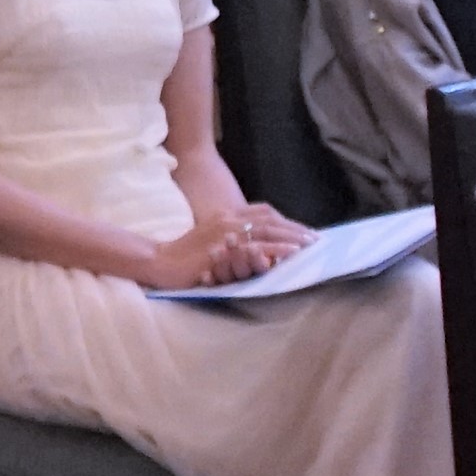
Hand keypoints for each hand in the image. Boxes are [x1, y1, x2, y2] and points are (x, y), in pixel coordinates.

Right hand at [137, 206, 303, 289]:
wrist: (160, 262)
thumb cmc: (183, 257)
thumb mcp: (210, 241)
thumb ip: (231, 240)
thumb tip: (254, 249)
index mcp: (226, 216)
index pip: (263, 213)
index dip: (284, 221)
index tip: (301, 231)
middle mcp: (228, 219)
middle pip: (270, 219)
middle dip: (294, 228)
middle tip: (315, 238)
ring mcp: (227, 231)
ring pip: (268, 229)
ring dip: (292, 236)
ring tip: (311, 244)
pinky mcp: (226, 246)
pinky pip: (258, 246)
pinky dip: (278, 248)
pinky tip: (292, 252)